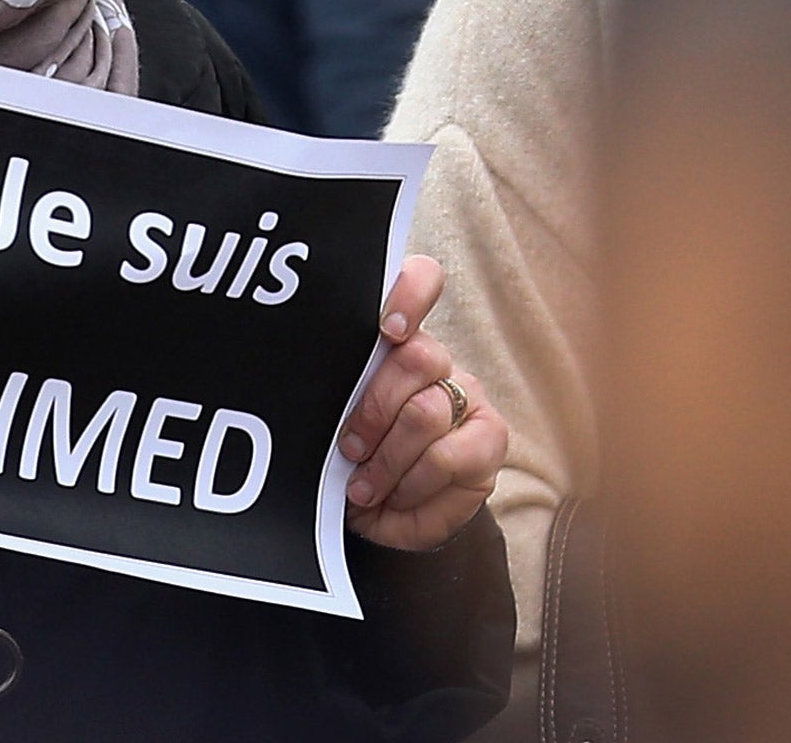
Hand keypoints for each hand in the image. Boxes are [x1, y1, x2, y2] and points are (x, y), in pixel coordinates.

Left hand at [337, 254, 505, 550]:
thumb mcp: (328, 420)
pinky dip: (414, 486)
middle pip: (417, 358)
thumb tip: (301, 380)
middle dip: (373, 412)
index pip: (421, 281)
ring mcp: (468, 397)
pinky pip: (451, 458)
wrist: (383, 510)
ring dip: (388, 460)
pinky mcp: (489, 440)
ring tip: (363, 488)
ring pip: (427, 412)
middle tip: (348, 449)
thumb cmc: (347, 454)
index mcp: (394, 337)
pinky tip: (395, 499)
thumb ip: (329, 391)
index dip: (410, 294)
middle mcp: (436, 359)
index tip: (389, 328)